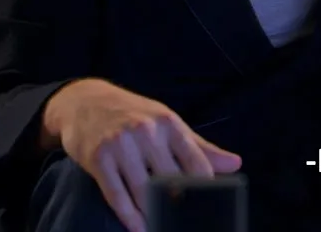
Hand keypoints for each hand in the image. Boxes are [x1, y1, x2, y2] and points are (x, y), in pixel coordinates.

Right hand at [43, 79, 241, 231]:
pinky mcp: (99, 158)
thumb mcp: (168, 123)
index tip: (210, 207)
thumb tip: (235, 164)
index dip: (206, 188)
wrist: (85, 101)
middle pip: (171, 180)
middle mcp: (147, 132)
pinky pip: (116, 195)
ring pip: (144, 191)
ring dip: (154, 215)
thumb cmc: (134, 114)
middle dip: (179, 205)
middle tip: (185, 223)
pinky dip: (129, 216)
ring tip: (163, 227)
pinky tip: (139, 228)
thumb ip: (200, 147)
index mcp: (170, 123)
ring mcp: (121, 145)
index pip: (196, 162)